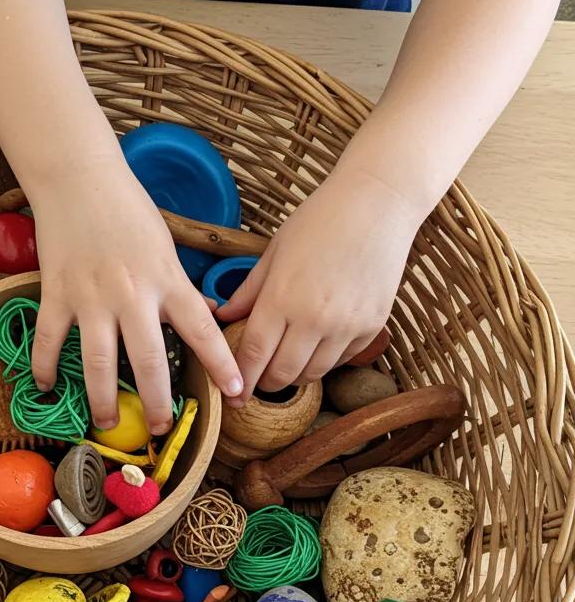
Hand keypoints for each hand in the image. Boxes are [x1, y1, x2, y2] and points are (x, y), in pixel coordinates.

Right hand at [29, 160, 242, 434]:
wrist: (78, 177)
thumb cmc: (127, 208)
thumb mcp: (167, 245)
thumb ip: (180, 285)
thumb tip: (205, 313)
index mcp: (167, 280)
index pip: (202, 330)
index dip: (222, 365)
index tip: (236, 394)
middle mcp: (133, 295)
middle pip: (150, 361)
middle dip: (156, 402)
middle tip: (159, 428)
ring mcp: (92, 298)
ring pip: (99, 363)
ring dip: (103, 399)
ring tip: (106, 424)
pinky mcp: (57, 295)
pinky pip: (50, 342)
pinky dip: (45, 368)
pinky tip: (46, 388)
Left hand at [216, 168, 421, 405]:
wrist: (378, 205)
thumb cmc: (319, 221)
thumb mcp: (273, 253)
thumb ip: (248, 292)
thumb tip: (224, 318)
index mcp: (281, 299)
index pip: (253, 354)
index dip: (241, 380)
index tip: (234, 397)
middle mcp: (314, 319)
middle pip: (282, 374)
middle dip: (265, 383)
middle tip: (259, 380)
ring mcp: (346, 325)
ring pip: (313, 373)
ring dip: (295, 375)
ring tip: (287, 365)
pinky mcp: (372, 326)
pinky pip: (342, 359)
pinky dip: (326, 360)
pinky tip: (317, 347)